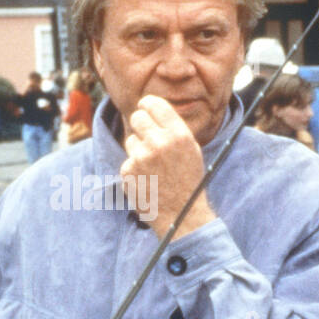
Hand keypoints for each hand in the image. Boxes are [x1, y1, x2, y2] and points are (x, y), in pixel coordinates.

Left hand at [121, 95, 214, 237]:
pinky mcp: (128, 171)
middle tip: (147, 136)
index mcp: (179, 135)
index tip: (145, 107)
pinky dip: (134, 170)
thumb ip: (173, 128)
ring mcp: (141, 157)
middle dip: (139, 124)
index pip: (154, 104)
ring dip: (138, 150)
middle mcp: (160, 143)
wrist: (181, 215)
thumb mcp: (190, 149)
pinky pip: (127, 161)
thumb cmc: (188, 180)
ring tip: (154, 168)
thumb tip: (151, 107)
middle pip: (137, 117)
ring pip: (131, 140)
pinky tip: (147, 181)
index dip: (147, 105)